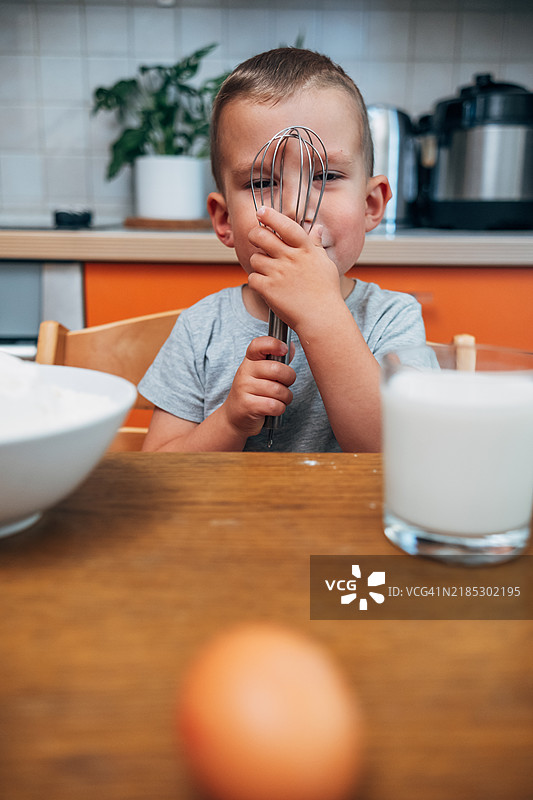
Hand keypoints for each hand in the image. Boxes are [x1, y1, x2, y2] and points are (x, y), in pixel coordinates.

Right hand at [222, 336, 295, 437]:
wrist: (235, 417)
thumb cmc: (254, 392)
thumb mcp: (262, 373)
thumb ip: (278, 360)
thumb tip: (291, 345)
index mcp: (250, 361)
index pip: (258, 345)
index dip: (274, 344)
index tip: (284, 349)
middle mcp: (245, 372)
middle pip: (277, 369)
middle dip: (289, 379)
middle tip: (285, 385)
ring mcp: (244, 388)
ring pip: (278, 390)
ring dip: (286, 397)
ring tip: (279, 399)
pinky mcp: (247, 405)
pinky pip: (274, 405)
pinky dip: (280, 408)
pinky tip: (274, 408)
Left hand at [247, 206, 342, 332]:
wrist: (321, 317)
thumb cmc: (326, 293)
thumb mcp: (325, 264)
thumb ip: (316, 245)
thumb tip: (317, 229)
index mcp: (305, 249)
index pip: (286, 225)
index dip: (271, 216)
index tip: (261, 211)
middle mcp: (290, 258)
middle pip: (261, 236)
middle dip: (255, 235)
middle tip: (256, 239)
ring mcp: (278, 273)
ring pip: (255, 258)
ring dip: (258, 264)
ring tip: (269, 272)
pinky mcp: (268, 289)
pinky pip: (253, 278)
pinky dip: (257, 282)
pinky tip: (267, 287)